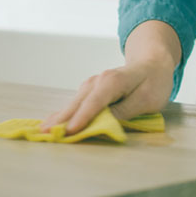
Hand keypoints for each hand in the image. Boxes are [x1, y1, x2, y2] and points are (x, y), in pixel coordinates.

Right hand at [39, 58, 173, 134]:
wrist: (153, 63)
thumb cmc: (153, 83)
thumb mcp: (147, 100)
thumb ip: (125, 111)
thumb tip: (104, 123)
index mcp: (113, 81)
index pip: (95, 103)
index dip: (82, 118)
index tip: (69, 132)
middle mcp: (99, 80)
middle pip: (79, 102)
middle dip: (61, 119)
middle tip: (44, 133)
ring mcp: (93, 83)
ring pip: (74, 102)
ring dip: (59, 116)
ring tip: (42, 130)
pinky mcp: (91, 89)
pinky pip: (76, 102)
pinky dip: (64, 112)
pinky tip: (51, 121)